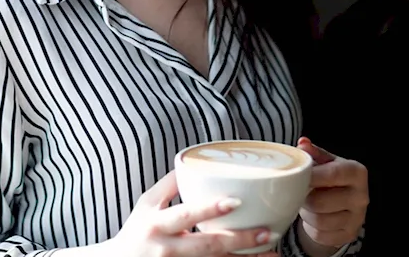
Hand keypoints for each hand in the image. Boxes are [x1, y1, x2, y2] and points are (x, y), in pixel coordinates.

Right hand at [104, 170, 280, 256]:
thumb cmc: (136, 231)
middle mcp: (167, 248)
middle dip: (238, 239)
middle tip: (266, 232)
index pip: (186, 215)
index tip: (235, 201)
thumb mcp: (146, 204)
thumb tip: (192, 162)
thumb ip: (168, 185)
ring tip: (271, 252)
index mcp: (158, 224)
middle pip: (206, 246)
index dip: (209, 208)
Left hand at [295, 137, 367, 251]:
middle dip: (304, 198)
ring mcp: (357, 218)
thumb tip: (302, 143)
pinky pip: (321, 235)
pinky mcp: (349, 234)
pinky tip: (313, 217)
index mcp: (357, 172)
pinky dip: (311, 228)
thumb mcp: (324, 162)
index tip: (296, 177)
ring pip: (319, 220)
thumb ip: (313, 152)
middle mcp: (361, 196)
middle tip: (299, 193)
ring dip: (306, 213)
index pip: (332, 174)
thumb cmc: (330, 177)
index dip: (312, 177)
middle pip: (321, 201)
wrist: (343, 204)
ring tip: (306, 204)